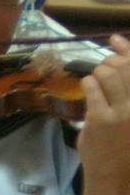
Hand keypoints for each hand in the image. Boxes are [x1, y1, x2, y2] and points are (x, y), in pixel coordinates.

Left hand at [77, 34, 129, 193]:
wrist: (117, 174)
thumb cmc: (126, 137)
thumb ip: (127, 75)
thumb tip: (116, 38)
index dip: (125, 49)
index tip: (115, 41)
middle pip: (123, 66)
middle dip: (109, 63)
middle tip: (104, 74)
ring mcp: (124, 113)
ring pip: (105, 73)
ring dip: (97, 75)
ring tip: (98, 88)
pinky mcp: (102, 118)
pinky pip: (90, 86)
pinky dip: (87, 85)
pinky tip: (91, 95)